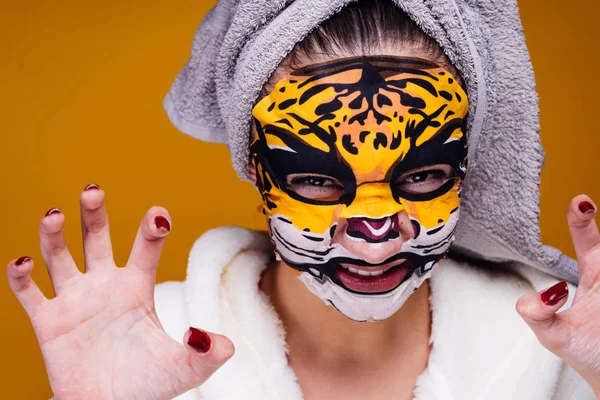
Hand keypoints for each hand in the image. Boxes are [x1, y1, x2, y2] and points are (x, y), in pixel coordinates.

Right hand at [6, 186, 233, 399]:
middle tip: (93, 189)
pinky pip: (31, 293)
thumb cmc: (147, 385)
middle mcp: (104, 285)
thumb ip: (207, 354)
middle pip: (95, 237)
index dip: (152, 229)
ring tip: (54, 214)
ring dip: (54, 234)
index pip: (145, 249)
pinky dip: (22, 277)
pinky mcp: (48, 321)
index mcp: (137, 288)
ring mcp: (74, 300)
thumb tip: (222, 342)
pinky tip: (22, 262)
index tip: (159, 214)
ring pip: (60, 256)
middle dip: (93, 213)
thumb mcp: (185, 369)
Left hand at [516, 194, 599, 395]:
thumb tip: (550, 293)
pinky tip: (598, 307)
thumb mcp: (550, 334)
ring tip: (593, 304)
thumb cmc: (585, 352)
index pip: (587, 241)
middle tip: (587, 205)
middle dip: (594, 224)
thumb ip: (536, 314)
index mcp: (593, 277)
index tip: (581, 201)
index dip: (582, 220)